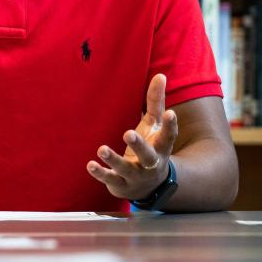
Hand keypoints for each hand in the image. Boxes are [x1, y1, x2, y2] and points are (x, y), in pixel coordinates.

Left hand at [87, 74, 178, 200]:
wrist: (149, 186)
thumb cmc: (151, 147)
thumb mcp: (154, 125)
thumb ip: (156, 102)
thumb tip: (161, 75)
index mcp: (161, 147)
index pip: (169, 137)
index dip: (171, 126)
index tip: (171, 113)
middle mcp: (150, 163)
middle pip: (147, 155)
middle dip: (139, 146)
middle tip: (128, 133)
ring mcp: (136, 176)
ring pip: (126, 169)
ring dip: (113, 160)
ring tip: (101, 149)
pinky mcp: (121, 184)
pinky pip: (111, 179)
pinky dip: (101, 173)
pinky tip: (90, 164)